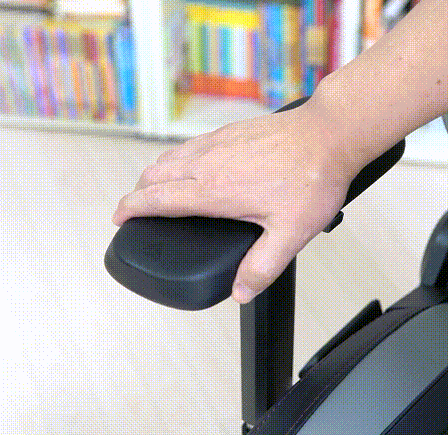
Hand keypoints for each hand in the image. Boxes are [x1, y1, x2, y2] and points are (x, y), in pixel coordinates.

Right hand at [112, 101, 357, 302]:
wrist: (329, 134)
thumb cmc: (311, 178)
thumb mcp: (290, 233)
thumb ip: (262, 266)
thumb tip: (241, 291)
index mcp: (213, 190)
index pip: (156, 199)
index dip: (131, 209)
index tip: (118, 218)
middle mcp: (208, 162)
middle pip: (156, 174)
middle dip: (138, 191)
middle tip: (134, 207)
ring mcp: (219, 142)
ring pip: (172, 156)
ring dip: (157, 173)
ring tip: (157, 188)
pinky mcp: (232, 130)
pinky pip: (192, 144)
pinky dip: (179, 158)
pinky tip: (193, 166)